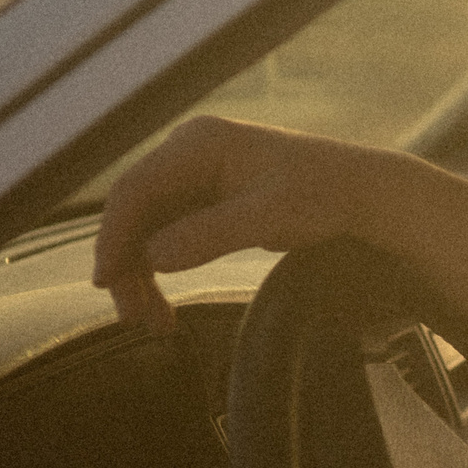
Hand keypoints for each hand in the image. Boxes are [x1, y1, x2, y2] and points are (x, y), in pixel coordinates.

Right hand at [91, 115, 399, 333]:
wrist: (360, 193)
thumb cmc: (324, 194)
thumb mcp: (271, 216)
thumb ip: (212, 234)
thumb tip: (154, 257)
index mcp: (200, 143)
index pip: (136, 189)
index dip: (114, 236)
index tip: (106, 282)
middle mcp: (189, 154)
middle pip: (134, 211)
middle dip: (127, 265)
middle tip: (132, 317)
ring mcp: (194, 176)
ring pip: (145, 230)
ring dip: (142, 277)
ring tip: (152, 324)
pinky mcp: (204, 201)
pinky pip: (166, 238)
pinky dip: (161, 273)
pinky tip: (164, 309)